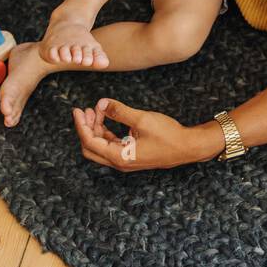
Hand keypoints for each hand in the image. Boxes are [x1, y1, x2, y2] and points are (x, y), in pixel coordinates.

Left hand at [73, 98, 207, 170]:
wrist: (188, 147)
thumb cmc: (168, 135)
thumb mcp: (141, 120)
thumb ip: (120, 111)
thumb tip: (102, 103)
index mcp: (118, 156)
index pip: (90, 141)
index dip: (81, 125)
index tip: (78, 110)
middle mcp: (119, 162)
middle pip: (91, 148)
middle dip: (86, 128)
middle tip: (87, 110)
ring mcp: (126, 161)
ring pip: (101, 147)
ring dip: (97, 129)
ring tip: (98, 111)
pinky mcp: (132, 156)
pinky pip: (112, 146)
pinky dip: (107, 133)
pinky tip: (110, 119)